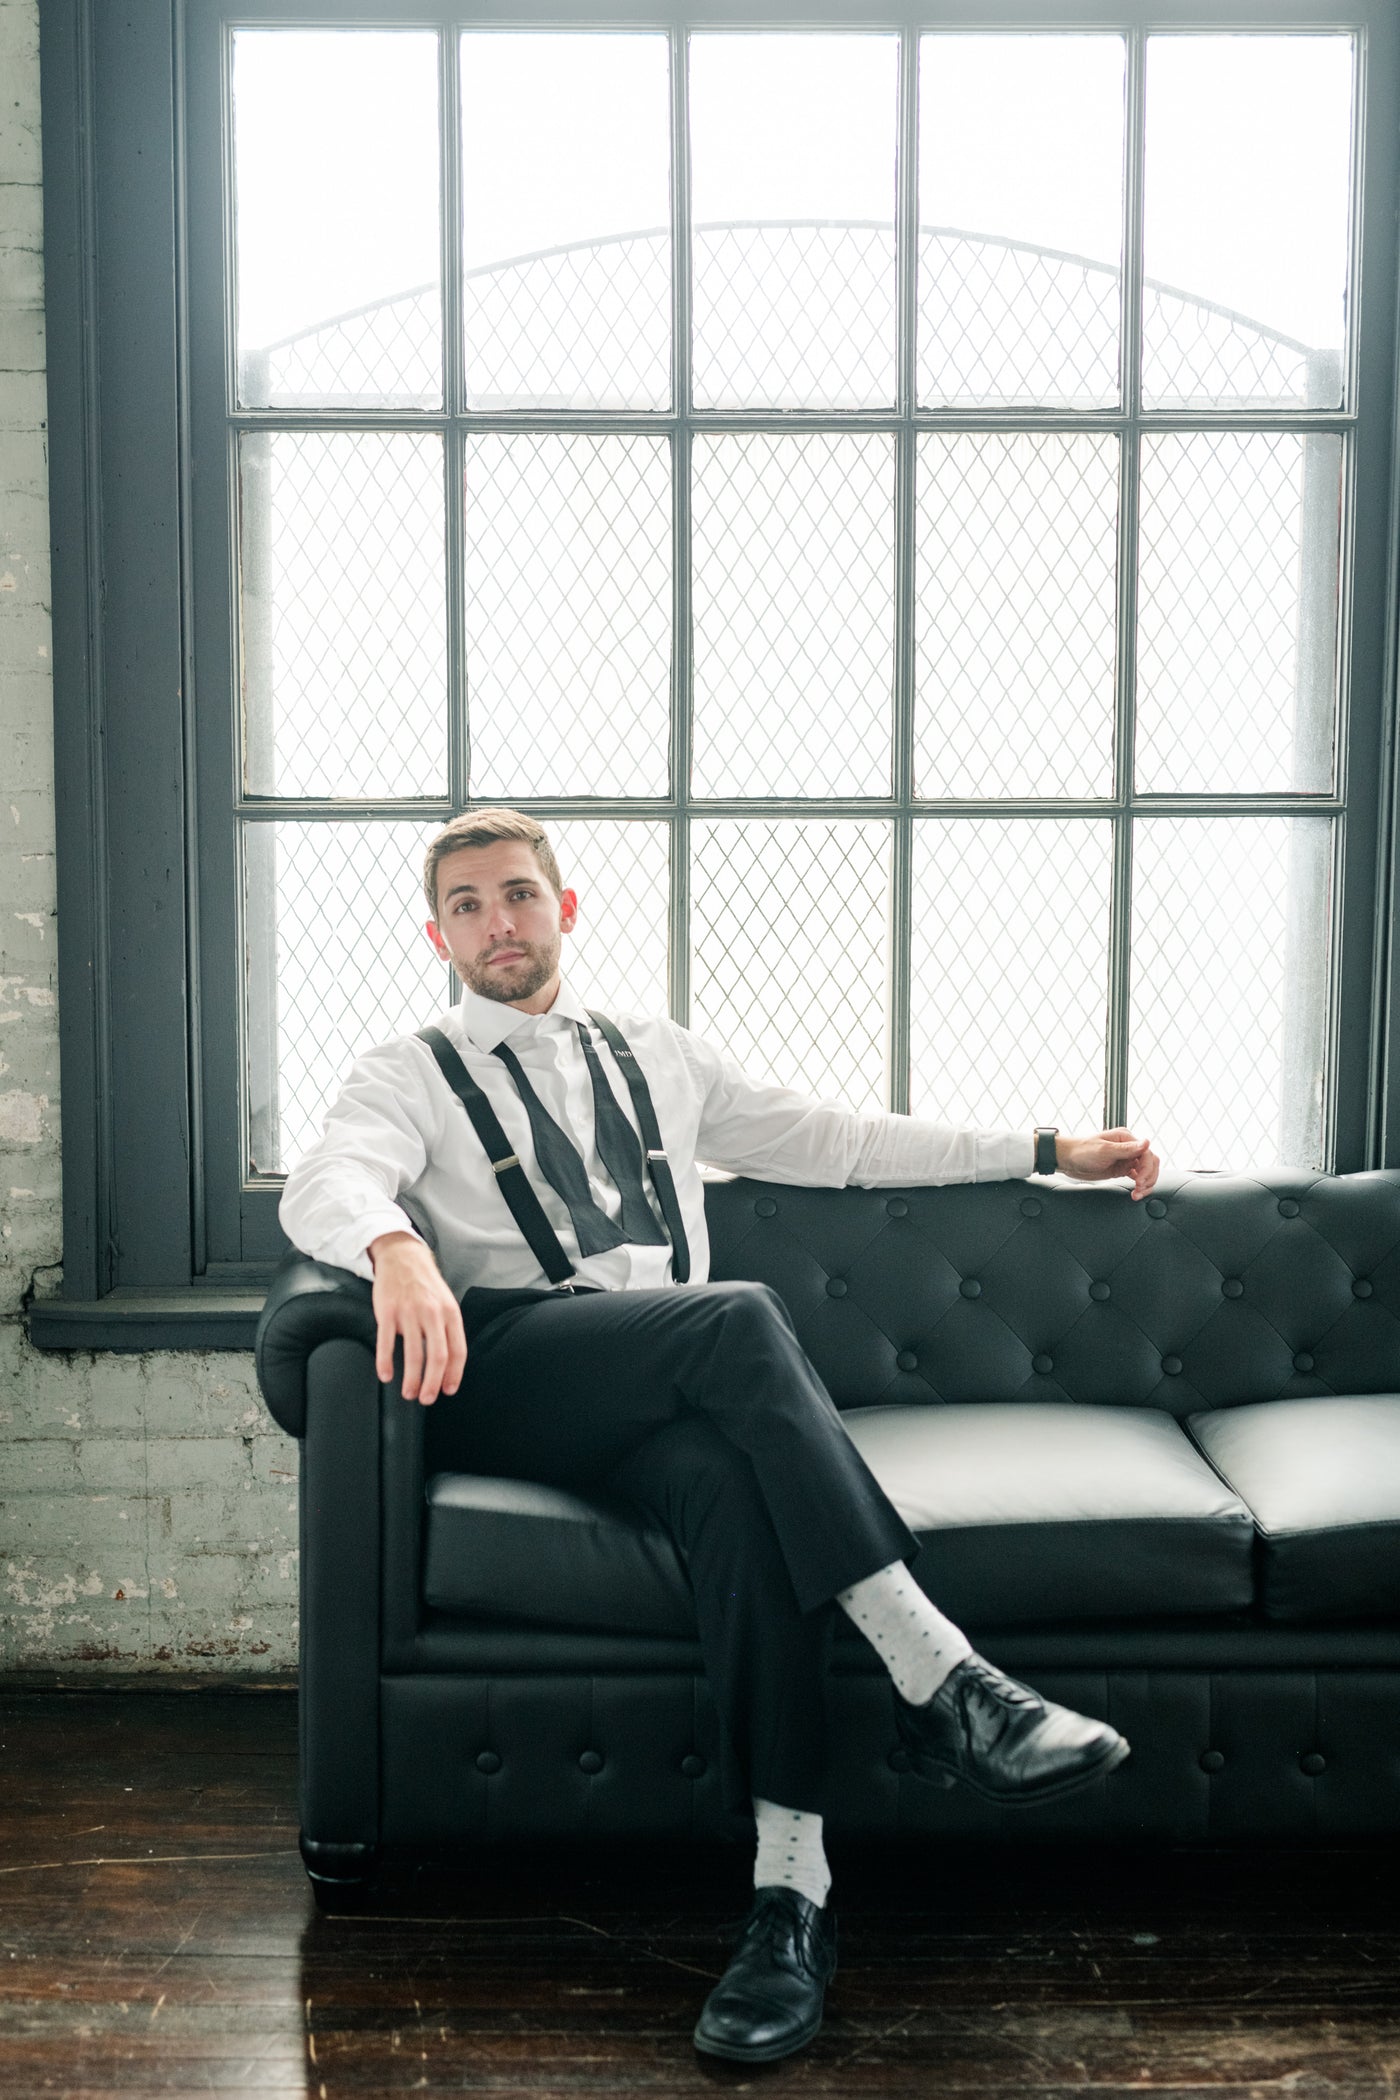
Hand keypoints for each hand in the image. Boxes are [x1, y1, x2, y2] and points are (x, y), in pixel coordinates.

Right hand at [368, 1230, 467, 1404]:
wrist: (403, 1258)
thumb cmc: (425, 1285)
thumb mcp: (445, 1303)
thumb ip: (448, 1330)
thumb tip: (449, 1364)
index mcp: (451, 1313)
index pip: (457, 1350)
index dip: (454, 1374)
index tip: (448, 1390)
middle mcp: (432, 1314)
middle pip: (437, 1357)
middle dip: (432, 1383)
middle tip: (427, 1399)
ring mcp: (409, 1313)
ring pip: (413, 1354)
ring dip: (411, 1379)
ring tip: (409, 1393)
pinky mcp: (388, 1312)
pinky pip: (386, 1343)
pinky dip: (386, 1363)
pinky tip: (386, 1376)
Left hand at [1057, 1128, 1159, 1200]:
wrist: (1067, 1160)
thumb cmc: (1082, 1151)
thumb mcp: (1104, 1150)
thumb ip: (1126, 1149)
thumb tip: (1147, 1142)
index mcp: (1126, 1138)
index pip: (1147, 1152)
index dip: (1147, 1168)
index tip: (1140, 1180)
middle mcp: (1129, 1147)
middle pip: (1151, 1162)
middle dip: (1149, 1177)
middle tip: (1139, 1188)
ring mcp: (1126, 1159)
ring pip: (1146, 1171)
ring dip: (1146, 1183)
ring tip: (1137, 1194)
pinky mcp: (1122, 1169)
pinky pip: (1137, 1177)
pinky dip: (1139, 1186)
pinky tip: (1135, 1192)